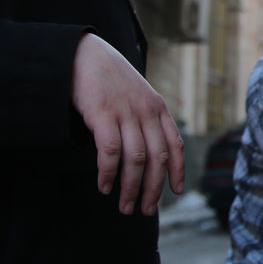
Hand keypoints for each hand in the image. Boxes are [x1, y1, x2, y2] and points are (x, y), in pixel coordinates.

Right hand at [71, 33, 184, 215]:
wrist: (84, 53)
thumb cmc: (109, 78)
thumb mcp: (136, 95)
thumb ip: (143, 119)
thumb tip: (144, 152)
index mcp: (158, 108)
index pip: (176, 144)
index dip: (178, 170)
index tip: (175, 191)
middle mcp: (147, 111)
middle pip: (158, 158)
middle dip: (154, 188)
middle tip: (147, 210)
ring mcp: (126, 112)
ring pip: (136, 159)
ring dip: (131, 187)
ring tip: (126, 206)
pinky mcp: (102, 114)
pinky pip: (110, 151)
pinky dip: (109, 173)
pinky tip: (104, 186)